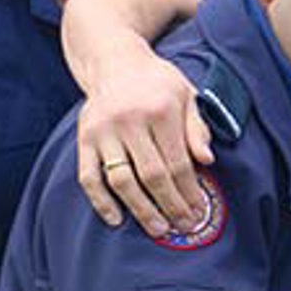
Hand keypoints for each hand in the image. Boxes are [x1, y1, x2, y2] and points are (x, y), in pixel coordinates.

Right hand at [76, 54, 213, 234]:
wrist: (114, 61)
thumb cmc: (158, 83)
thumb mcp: (187, 95)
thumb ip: (197, 127)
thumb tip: (207, 160)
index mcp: (160, 111)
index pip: (178, 162)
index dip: (190, 191)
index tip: (200, 211)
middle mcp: (129, 122)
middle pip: (152, 175)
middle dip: (171, 205)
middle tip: (184, 226)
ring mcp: (102, 132)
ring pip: (121, 180)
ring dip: (140, 209)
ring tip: (158, 229)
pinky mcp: (83, 139)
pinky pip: (88, 176)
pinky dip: (100, 201)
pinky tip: (116, 219)